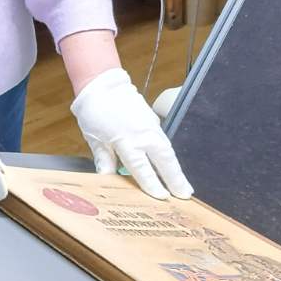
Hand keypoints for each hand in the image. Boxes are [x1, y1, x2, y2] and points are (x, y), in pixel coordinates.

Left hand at [70, 68, 192, 199]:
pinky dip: (170, 157)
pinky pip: (165, 142)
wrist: (102, 83)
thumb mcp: (94, 138)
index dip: (152, 184)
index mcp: (126, 139)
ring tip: (185, 187)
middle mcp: (143, 133)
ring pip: (168, 151)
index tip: (162, 197)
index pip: (142, 167)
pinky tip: (173, 169)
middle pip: (164, 159)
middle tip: (185, 196)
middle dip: (175, 178)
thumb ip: (104, 159)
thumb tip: (107, 179)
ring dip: (177, 169)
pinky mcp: (154, 121)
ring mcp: (151, 126)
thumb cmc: (95, 111)